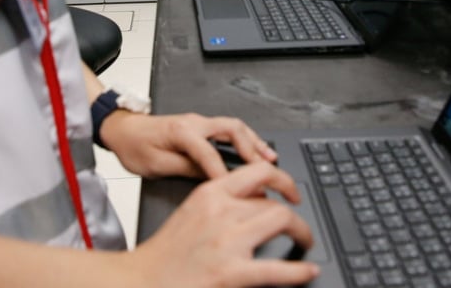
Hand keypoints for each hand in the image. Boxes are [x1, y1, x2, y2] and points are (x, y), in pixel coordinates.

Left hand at [100, 111, 277, 178]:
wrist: (122, 129)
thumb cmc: (134, 146)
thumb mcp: (155, 165)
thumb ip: (184, 170)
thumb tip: (209, 178)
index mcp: (181, 131)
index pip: (208, 153)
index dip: (222, 172)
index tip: (235, 188)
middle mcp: (194, 122)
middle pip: (231, 129)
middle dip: (252, 148)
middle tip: (267, 168)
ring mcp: (199, 122)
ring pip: (234, 127)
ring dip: (254, 142)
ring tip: (270, 159)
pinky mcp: (201, 126)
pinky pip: (229, 129)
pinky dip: (246, 139)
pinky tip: (255, 150)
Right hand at [131, 161, 320, 286]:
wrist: (142, 280)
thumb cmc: (166, 253)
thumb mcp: (192, 212)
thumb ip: (222, 202)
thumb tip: (255, 200)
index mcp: (210, 194)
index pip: (257, 173)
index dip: (283, 180)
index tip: (292, 192)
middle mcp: (221, 212)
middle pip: (273, 202)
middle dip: (294, 216)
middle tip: (300, 227)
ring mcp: (227, 242)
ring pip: (281, 220)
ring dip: (301, 232)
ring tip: (305, 242)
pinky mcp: (231, 273)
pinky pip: (277, 268)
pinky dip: (299, 269)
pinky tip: (308, 270)